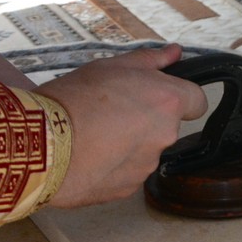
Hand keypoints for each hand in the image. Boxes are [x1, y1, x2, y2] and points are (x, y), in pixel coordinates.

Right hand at [40, 45, 208, 208]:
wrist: (43, 145)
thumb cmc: (74, 99)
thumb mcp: (110, 66)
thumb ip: (149, 60)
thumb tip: (174, 53)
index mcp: (167, 102)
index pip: (197, 102)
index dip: (180, 98)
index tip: (158, 97)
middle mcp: (165, 135)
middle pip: (166, 127)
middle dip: (145, 120)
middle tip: (110, 112)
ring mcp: (147, 165)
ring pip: (145, 151)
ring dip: (127, 145)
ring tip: (92, 135)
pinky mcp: (127, 188)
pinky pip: (126, 173)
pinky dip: (112, 166)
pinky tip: (86, 156)